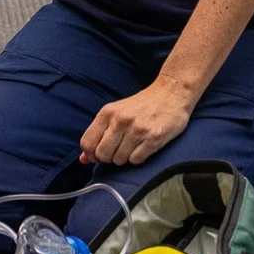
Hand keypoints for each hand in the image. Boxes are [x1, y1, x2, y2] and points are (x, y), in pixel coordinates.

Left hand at [79, 80, 195, 166]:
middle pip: (102, 154)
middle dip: (109, 158)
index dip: (91, 154)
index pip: (87, 143)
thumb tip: (83, 159)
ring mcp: (137, 130)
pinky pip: (136, 160)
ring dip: (125, 158)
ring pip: (120, 160)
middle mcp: (121, 120)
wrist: (171, 93)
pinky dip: (138, 158)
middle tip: (118, 150)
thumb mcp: (116, 112)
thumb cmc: (141, 105)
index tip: (99, 154)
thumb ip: (98, 133)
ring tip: (133, 145)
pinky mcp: (154, 138)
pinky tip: (143, 147)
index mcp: (108, 112)